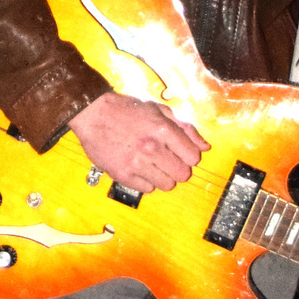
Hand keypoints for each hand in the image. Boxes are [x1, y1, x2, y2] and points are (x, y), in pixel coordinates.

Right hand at [67, 91, 204, 193]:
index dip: (188, 156)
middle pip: (183, 175)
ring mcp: (136, 163)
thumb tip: (205, 147)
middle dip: (178, 168)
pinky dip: (145, 181)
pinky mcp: (122, 174)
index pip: (193, 157)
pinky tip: (138, 167)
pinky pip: (146, 189)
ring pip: (167, 185)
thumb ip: (185, 127)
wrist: (93, 114)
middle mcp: (151, 148)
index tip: (179, 152)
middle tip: (166, 160)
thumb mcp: (159, 110)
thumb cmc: (127, 109)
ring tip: (151, 164)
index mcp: (163, 130)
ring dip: (162, 176)